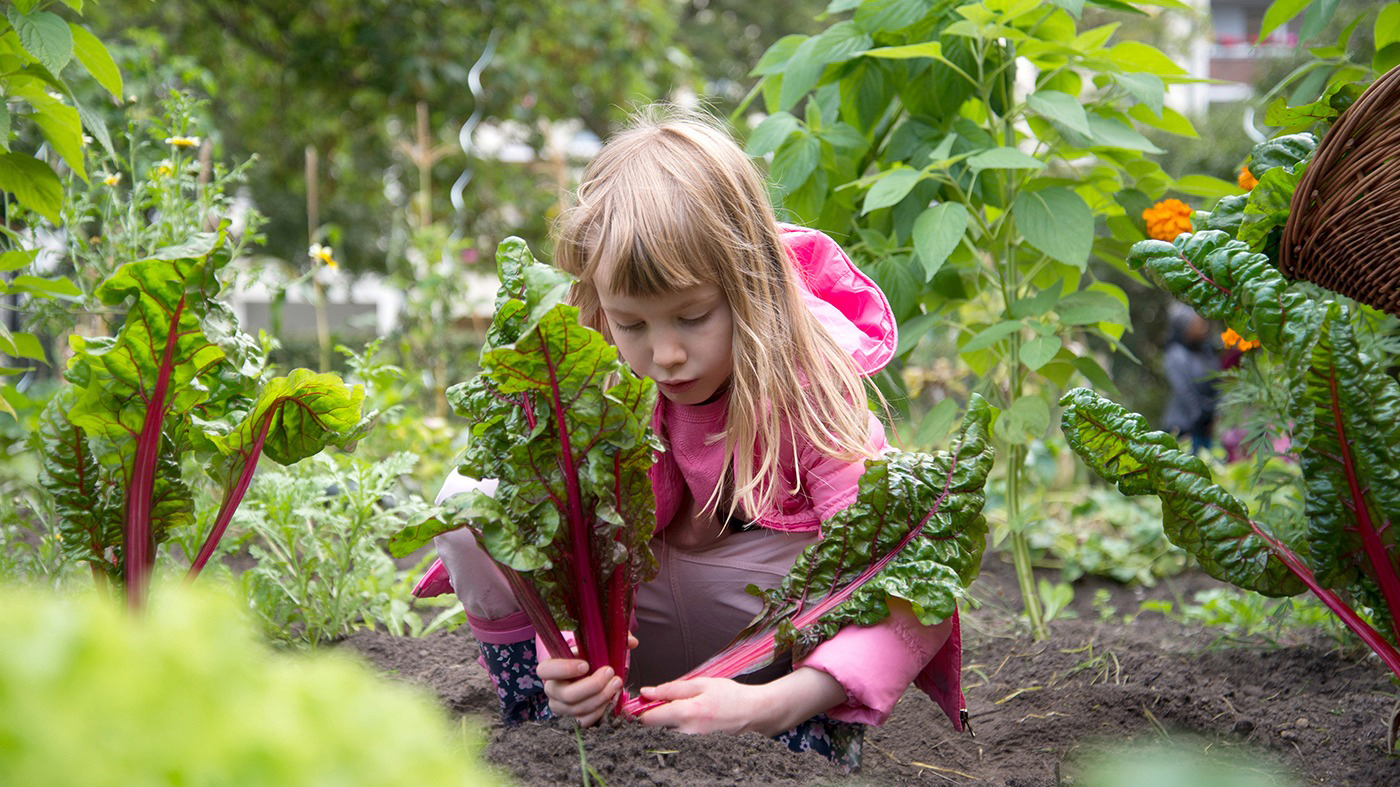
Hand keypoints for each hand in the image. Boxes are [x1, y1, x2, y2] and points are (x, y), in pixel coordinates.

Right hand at [537, 634, 637, 727]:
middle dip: (593, 685)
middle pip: (568, 695)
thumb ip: (611, 639)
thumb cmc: (587, 659)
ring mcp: (559, 707)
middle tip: (611, 672)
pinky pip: (584, 721)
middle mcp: (551, 689)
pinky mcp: (570, 720)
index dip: (564, 669)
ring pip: (578, 709)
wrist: (585, 676)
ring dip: (601, 697)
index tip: (586, 664)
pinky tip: (610, 698)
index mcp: (549, 668)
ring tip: (616, 683)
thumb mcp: (593, 646)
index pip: (546, 670)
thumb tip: (632, 642)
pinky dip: (600, 711)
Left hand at [637, 667, 846, 736]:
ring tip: (680, 716)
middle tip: (662, 708)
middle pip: (654, 731)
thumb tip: (647, 693)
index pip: (648, 720)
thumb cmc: (731, 696)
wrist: (756, 714)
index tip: (642, 706)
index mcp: (688, 713)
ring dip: (665, 728)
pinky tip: (688, 725)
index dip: (640, 712)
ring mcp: (694, 747)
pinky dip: (677, 735)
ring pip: (665, 738)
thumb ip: (672, 689)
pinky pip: (678, 744)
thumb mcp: (702, 684)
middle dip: (653, 720)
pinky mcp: (698, 752)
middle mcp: (688, 734)